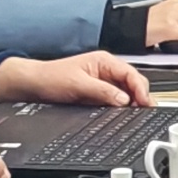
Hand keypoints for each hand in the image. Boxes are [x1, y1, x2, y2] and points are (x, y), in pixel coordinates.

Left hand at [0, 50, 148, 108]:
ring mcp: (102, 83)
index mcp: (104, 62)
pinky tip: (121, 116)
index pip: (131, 73)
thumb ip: (102, 91)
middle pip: (132, 83)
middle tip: (145, 112)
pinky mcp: (97, 95)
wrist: (32, 85)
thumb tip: (124, 100)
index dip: (141, 88)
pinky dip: (120, 109)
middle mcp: (106, 71)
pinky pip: (114, 102)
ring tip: (136, 115)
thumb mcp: (78, 84)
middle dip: (140, 97)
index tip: (144, 102)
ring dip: (131, 104)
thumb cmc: (50, 78)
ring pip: (125, 94)